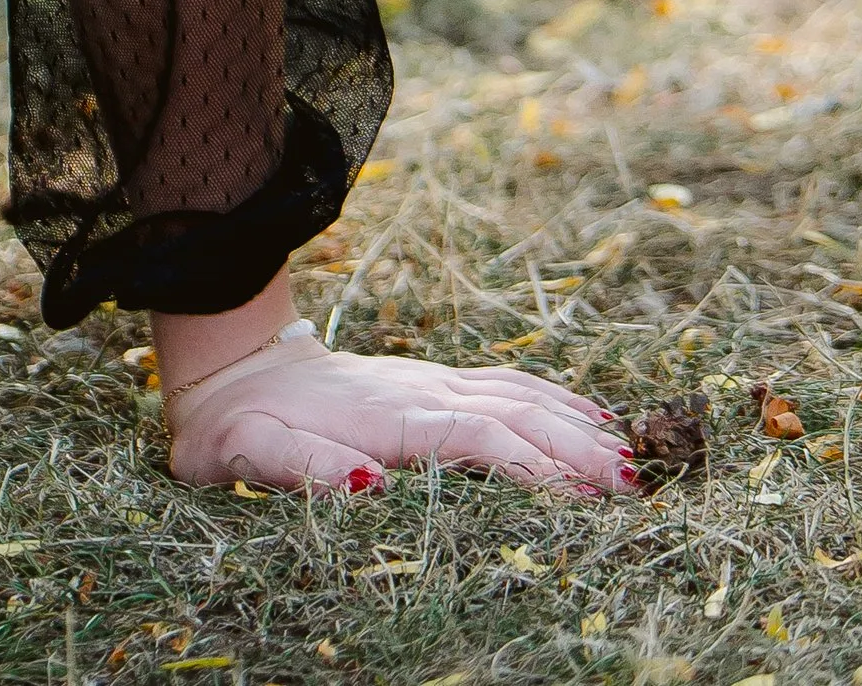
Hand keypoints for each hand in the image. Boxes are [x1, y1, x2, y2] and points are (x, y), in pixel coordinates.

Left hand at [164, 323, 634, 497]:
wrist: (229, 366)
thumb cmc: (236, 424)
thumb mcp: (247, 451)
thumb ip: (301, 467)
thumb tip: (366, 484)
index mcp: (385, 415)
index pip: (475, 436)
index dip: (531, 463)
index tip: (583, 495)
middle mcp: (419, 390)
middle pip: (513, 411)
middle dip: (574, 447)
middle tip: (632, 486)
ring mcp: (428, 380)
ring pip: (518, 393)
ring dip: (574, 422)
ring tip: (628, 458)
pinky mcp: (430, 381)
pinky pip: (505, 383)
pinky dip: (553, 397)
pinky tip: (587, 416)